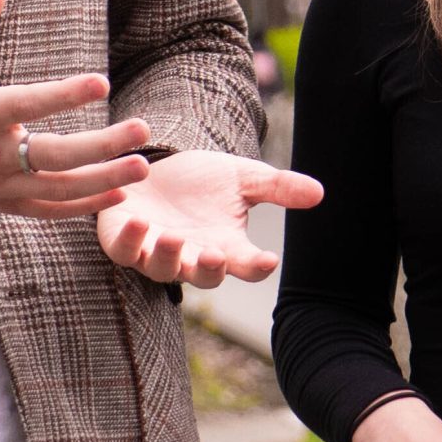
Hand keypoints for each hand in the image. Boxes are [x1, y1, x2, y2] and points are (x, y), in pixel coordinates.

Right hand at [0, 0, 153, 215]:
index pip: (28, 103)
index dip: (66, 94)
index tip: (101, 82)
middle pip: (55, 156)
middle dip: (103, 146)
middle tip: (143, 131)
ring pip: (58, 190)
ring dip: (104, 180)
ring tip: (143, 167)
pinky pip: (46, 210)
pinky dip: (81, 206)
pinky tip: (116, 193)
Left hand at [95, 150, 322, 286]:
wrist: (156, 166)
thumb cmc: (202, 180)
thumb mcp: (243, 178)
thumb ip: (277, 187)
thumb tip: (319, 192)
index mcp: (225, 247)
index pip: (246, 266)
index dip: (257, 266)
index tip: (269, 260)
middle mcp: (191, 257)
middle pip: (203, 275)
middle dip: (209, 268)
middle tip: (216, 255)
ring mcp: (155, 253)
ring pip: (162, 268)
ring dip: (169, 256)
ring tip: (175, 236)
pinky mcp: (122, 241)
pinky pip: (124, 250)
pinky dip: (130, 240)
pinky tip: (137, 221)